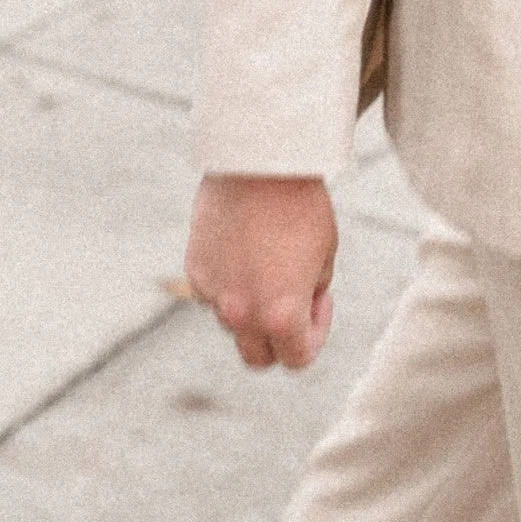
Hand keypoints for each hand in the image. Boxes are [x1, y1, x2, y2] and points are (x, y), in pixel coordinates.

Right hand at [185, 174, 337, 370]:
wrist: (260, 161)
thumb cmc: (302, 205)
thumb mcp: (325, 255)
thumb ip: (309, 294)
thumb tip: (297, 311)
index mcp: (280, 316)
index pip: (296, 360)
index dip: (315, 335)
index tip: (319, 301)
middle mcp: (241, 314)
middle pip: (257, 357)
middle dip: (277, 339)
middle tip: (292, 302)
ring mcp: (213, 294)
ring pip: (233, 322)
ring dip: (251, 306)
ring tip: (268, 260)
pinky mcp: (195, 270)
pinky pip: (214, 291)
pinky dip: (230, 281)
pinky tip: (244, 244)